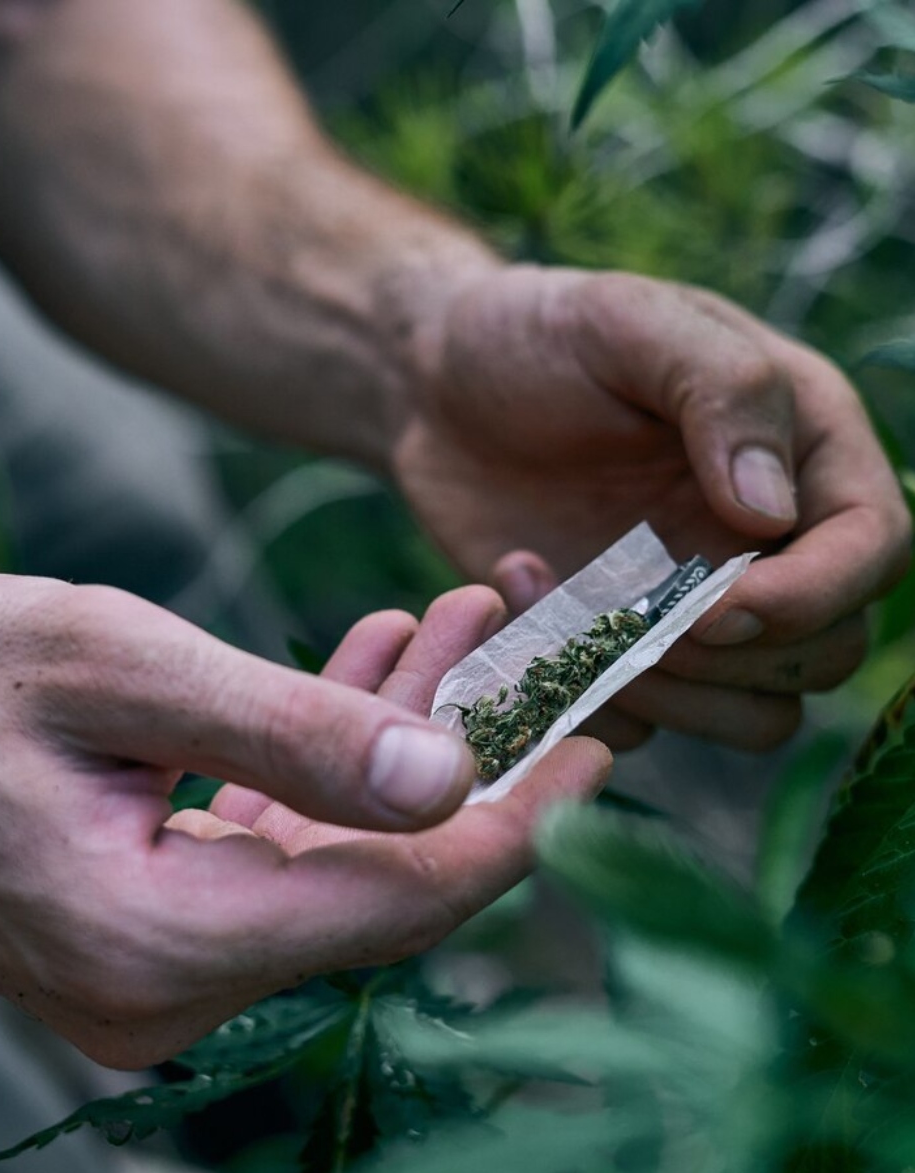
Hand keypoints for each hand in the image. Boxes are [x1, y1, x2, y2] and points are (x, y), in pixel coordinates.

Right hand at [0, 576, 608, 1066]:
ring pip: (339, 855)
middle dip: (467, 755)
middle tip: (530, 639)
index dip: (517, 821)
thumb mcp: (114, 666)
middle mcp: (171, 987)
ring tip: (457, 620)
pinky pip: (279, 846)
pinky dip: (331, 763)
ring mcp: (162, 966)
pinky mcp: (155, 924)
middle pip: (381, 880)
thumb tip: (448, 784)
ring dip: (399, 741)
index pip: (397, 901)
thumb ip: (284, 730)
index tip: (601, 735)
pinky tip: (371, 668)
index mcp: (158, 940)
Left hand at [394, 266, 911, 750]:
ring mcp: (690, 601)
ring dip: (667, 694)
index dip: (814, 598)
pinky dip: (583, 692)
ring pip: (746, 712)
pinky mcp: (617, 643)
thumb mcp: (627, 322)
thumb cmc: (535, 336)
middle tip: (627, 616)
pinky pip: (640, 718)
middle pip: (823, 653)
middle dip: (733, 660)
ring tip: (567, 612)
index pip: (872, 551)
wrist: (435, 386)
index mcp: (799, 449)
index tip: (719, 609)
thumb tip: (776, 515)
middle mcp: (763, 540)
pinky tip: (518, 589)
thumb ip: (722, 392)